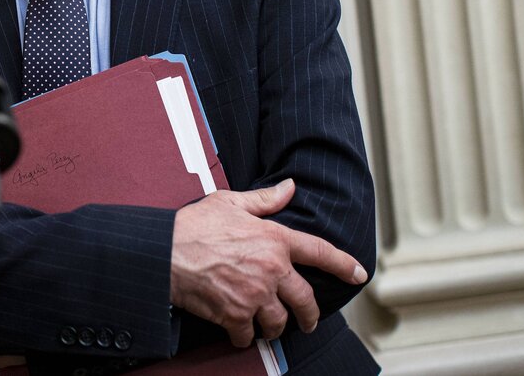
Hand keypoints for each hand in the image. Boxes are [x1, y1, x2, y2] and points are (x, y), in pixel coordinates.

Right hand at [169, 179, 367, 347]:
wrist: (164, 252)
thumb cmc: (194, 225)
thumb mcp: (230, 202)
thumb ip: (265, 200)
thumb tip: (289, 187)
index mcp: (274, 239)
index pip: (320, 252)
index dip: (344, 264)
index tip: (358, 274)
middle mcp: (271, 269)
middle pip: (306, 300)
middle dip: (309, 315)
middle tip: (307, 321)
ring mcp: (255, 295)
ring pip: (279, 322)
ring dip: (275, 326)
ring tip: (268, 326)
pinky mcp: (235, 315)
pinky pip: (249, 335)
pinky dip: (245, 336)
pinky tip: (239, 331)